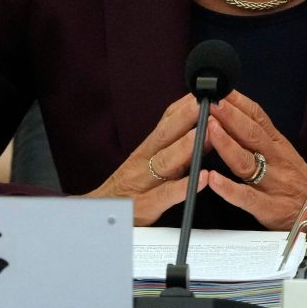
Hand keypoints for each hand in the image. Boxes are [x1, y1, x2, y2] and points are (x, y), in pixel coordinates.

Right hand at [84, 94, 203, 225]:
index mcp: (147, 150)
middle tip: (208, 102)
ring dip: (185, 146)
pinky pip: (165, 195)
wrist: (99, 216)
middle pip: (165, 135)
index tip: (203, 91)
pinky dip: (184, 187)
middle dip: (187, 117)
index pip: (166, 122)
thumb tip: (206, 133)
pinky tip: (202, 179)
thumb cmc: (130, 189)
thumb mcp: (149, 165)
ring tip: (206, 134)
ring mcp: (143, 183)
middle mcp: (143, 161)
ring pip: (165, 162)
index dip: (184, 106)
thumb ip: (175, 151)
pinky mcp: (146, 206)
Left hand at [203, 91, 306, 229]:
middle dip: (230, 116)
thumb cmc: (297, 182)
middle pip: (251, 134)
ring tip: (209, 129)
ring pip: (247, 161)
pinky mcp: (268, 208)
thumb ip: (261, 137)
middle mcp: (276, 159)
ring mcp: (273, 184)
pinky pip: (247, 197)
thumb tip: (233, 116)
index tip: (221, 88)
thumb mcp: (284, 153)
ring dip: (227, 144)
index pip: (258, 117)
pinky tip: (213, 179)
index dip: (239, 102)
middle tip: (210, 102)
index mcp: (278, 144)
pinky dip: (229, 188)